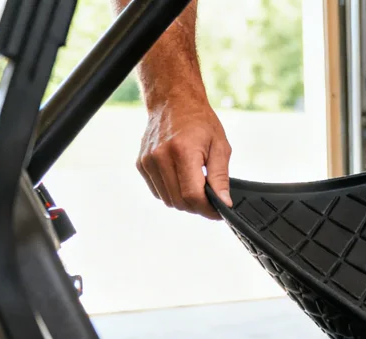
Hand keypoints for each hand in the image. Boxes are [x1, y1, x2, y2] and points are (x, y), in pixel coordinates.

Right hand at [137, 98, 232, 219]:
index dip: (207, 209)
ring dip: (184, 201)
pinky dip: (172, 192)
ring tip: (197, 187)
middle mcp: (160, 157)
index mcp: (182, 151)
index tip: (219, 211)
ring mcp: (147, 161)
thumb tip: (224, 203)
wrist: (173, 101)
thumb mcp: (220, 146)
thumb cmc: (200, 121)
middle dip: (197, 207)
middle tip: (211, 201)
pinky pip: (158, 191)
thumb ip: (221, 177)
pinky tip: (182, 179)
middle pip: (179, 202)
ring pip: (167, 200)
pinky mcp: (141, 164)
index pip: (192, 195)